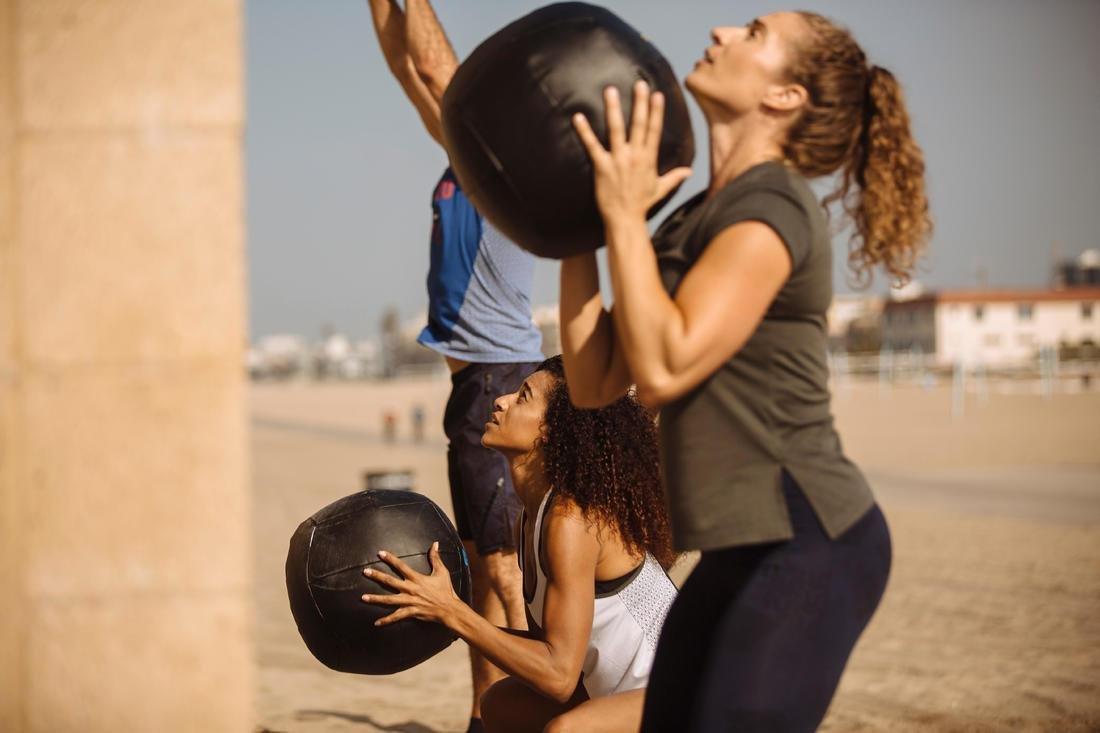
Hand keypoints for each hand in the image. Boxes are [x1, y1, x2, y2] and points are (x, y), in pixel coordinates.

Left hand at [361, 542, 462, 626]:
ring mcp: (409, 602)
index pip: (401, 566)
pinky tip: (376, 623)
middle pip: (390, 581)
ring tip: (363, 597)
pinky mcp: (410, 612)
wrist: (449, 609)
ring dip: (375, 599)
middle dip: (377, 576)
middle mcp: (410, 589)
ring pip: (389, 600)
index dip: (390, 559)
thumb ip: (436, 557)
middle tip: (365, 572)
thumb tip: (435, 543)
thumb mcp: (442, 572)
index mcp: (417, 578)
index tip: (380, 553)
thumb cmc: (445, 590)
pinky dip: (386, 620)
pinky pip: (396, 617)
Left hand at [572, 80, 691, 223]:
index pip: (654, 130)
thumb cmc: (641, 205)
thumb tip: (689, 171)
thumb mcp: (661, 189)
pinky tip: (578, 116)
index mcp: (648, 159)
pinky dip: (584, 131)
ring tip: (610, 90)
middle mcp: (634, 156)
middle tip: (639, 83)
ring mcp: (618, 160)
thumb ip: (675, 177)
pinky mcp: (602, 166)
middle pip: (638, 124)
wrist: (625, 219)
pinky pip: (592, 145)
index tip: (657, 94)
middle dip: (639, 103)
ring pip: (615, 129)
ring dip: (613, 109)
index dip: (656, 112)